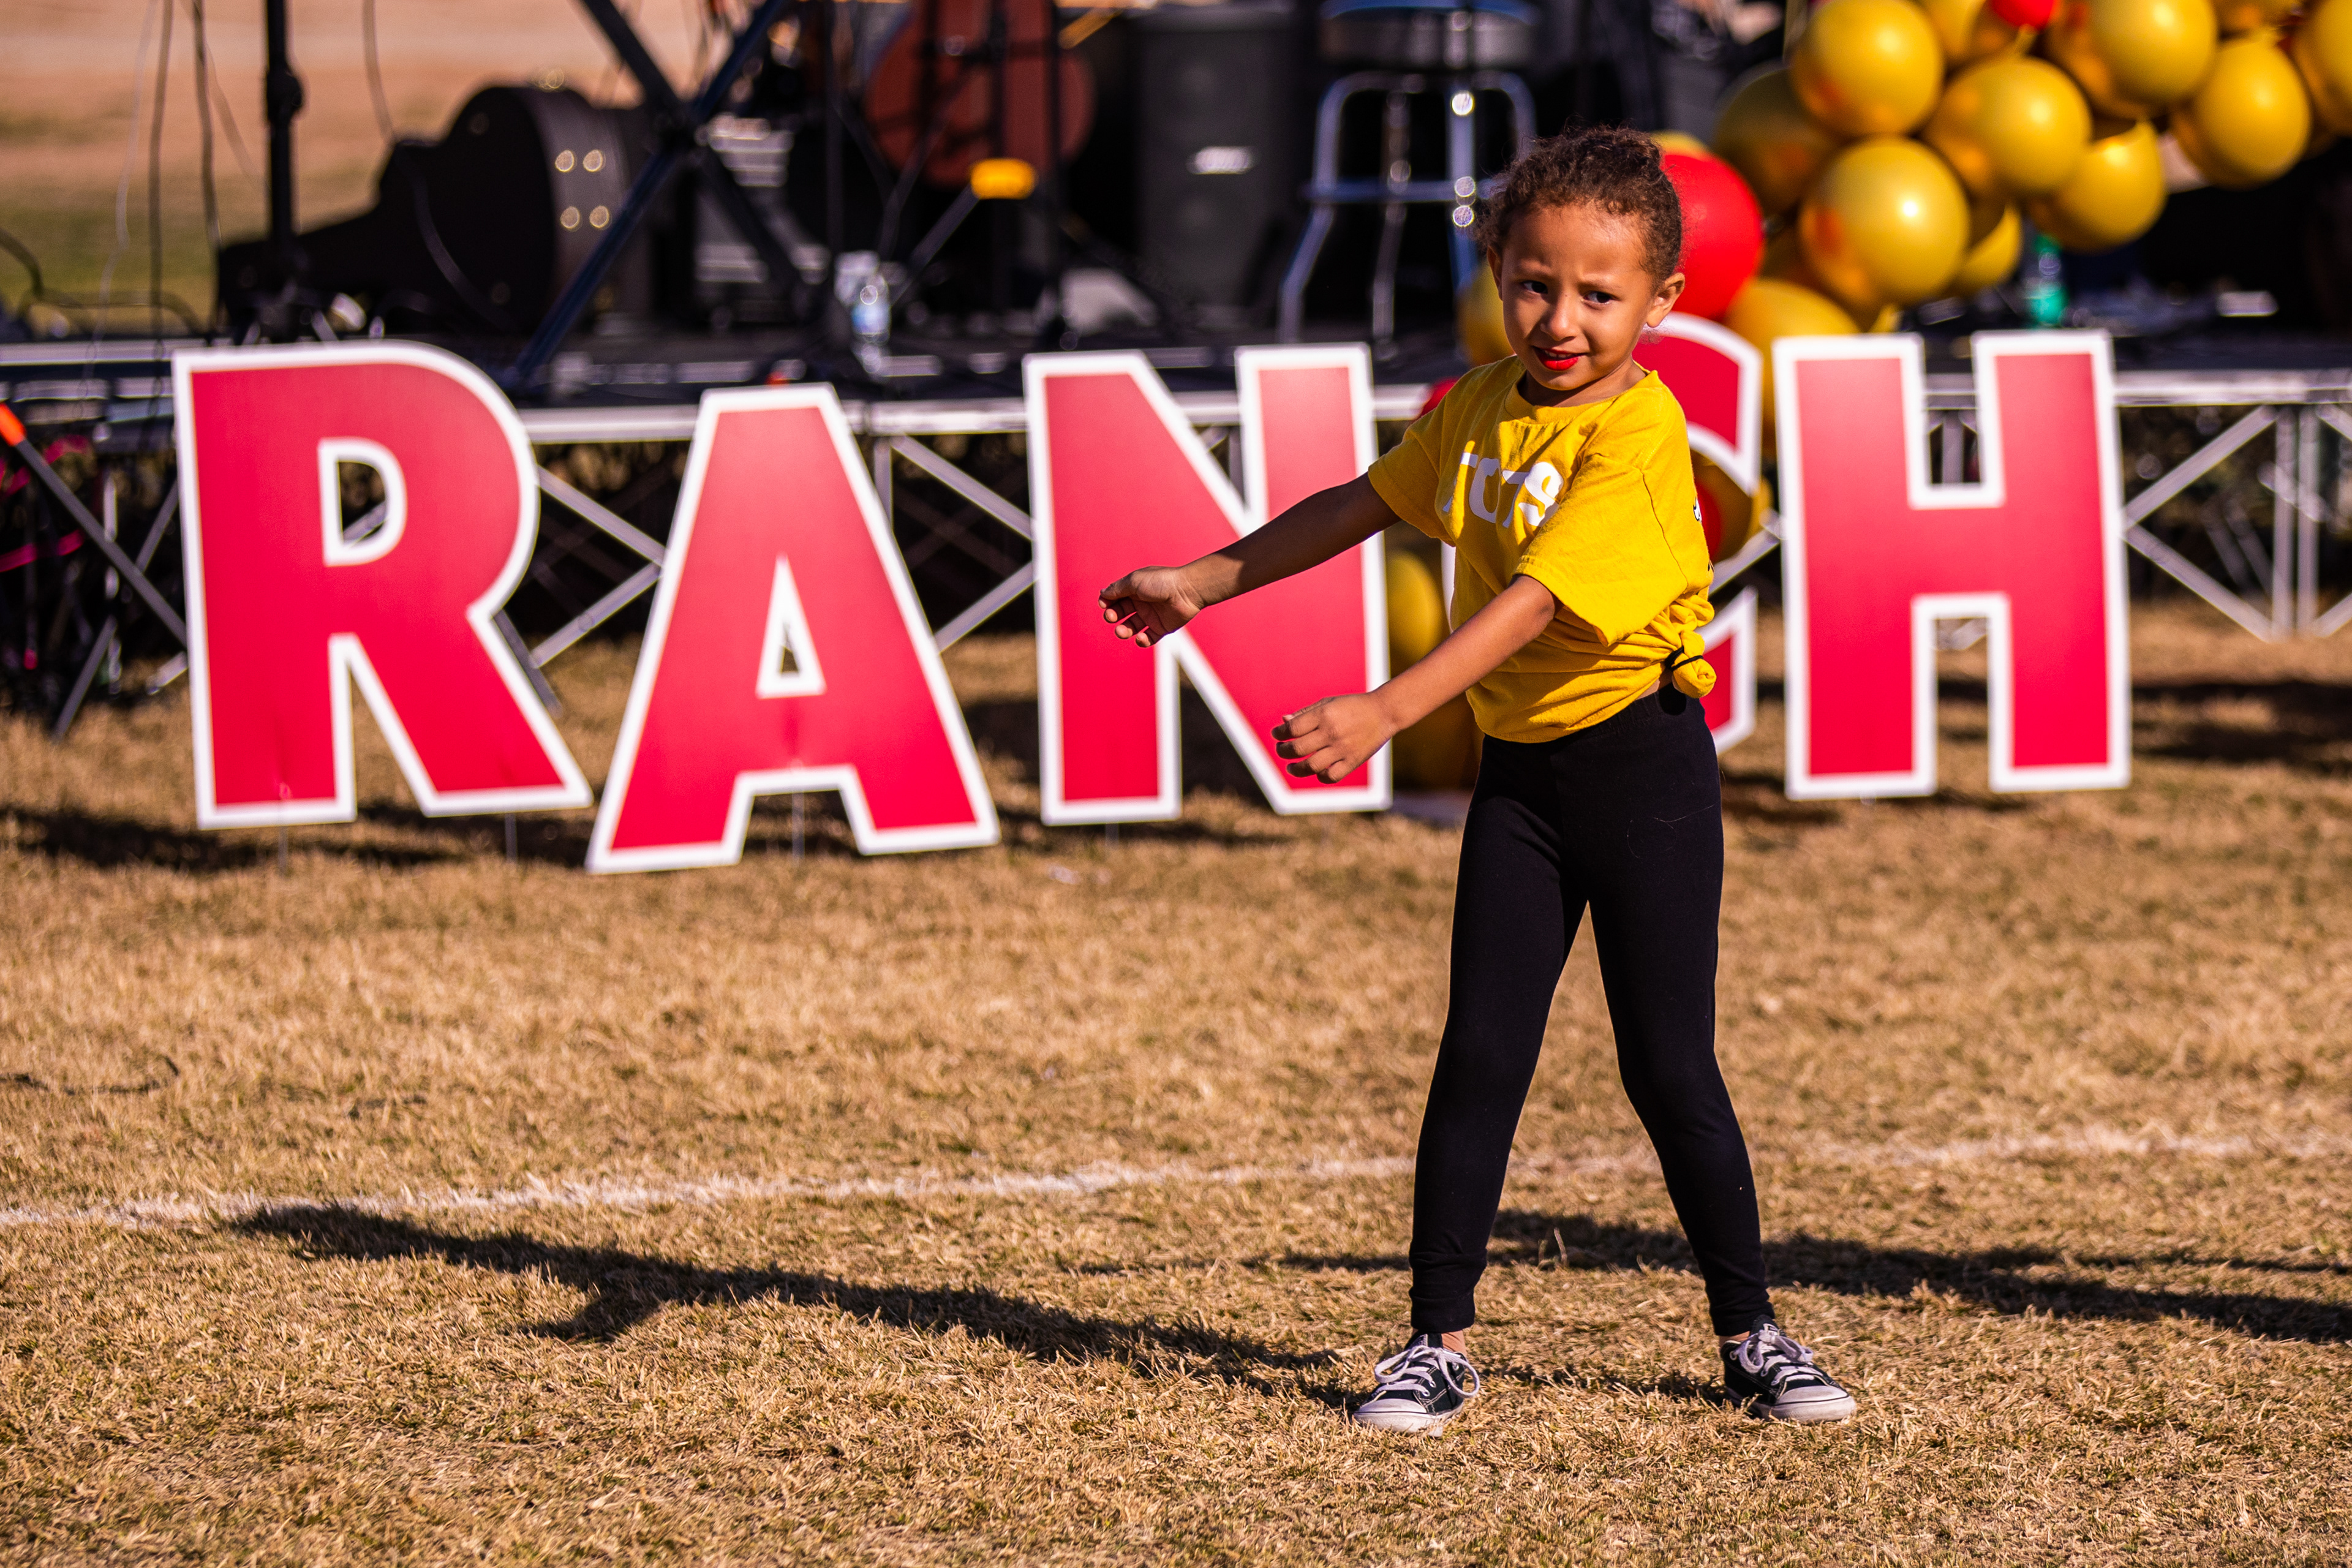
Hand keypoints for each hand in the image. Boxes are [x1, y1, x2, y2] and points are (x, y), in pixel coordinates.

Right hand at [1099, 566, 1208, 648]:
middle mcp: (1142, 602)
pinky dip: (1141, 641)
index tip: (1103, 605)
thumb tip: (1102, 594)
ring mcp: (1152, 616)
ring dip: (1123, 631)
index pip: (1115, 597)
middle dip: (1112, 616)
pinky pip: (1148, 638)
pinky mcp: (1161, 628)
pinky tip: (1140, 638)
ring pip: (1131, 627)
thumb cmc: (1160, 582)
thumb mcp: (1134, 581)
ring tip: (1121, 632)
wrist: (1187, 591)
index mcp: (1135, 588)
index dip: (1107, 602)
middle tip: (1111, 617)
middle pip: (1121, 612)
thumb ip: (1117, 589)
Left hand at [1272, 694, 1392, 782]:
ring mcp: (1343, 749)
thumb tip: (1283, 722)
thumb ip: (1305, 713)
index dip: (1279, 734)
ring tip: (1291, 767)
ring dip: (1295, 769)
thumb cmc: (1352, 706)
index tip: (1277, 735)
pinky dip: (1320, 776)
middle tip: (1281, 750)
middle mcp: (1331, 732)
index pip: (1292, 729)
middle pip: (1297, 749)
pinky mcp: (1353, 761)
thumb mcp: (1328, 703)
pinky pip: (1331, 776)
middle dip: (1283, 751)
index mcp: (1324, 715)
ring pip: (1310, 766)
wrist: (1384, 712)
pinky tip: (1316, 771)